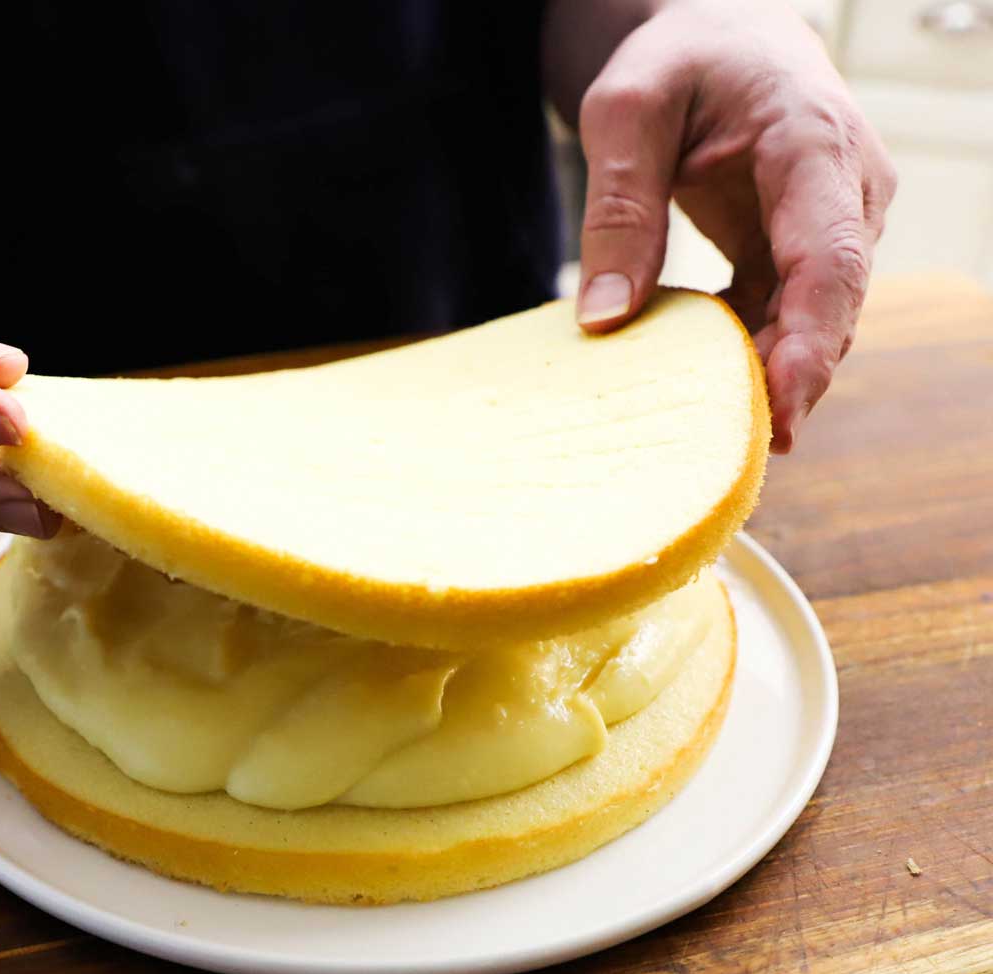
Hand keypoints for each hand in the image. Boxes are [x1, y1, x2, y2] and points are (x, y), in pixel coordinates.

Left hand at [573, 1, 896, 451]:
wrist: (716, 36)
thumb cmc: (677, 59)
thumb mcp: (624, 113)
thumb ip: (617, 211)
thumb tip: (603, 321)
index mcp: (814, 144)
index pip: (830, 260)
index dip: (807, 345)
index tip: (776, 413)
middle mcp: (846, 189)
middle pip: (833, 307)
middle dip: (789, 384)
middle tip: (731, 455)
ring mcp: (833, 223)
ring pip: (816, 322)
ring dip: (767, 377)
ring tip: (711, 435)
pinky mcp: (806, 248)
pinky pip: (787, 316)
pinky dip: (750, 354)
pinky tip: (704, 387)